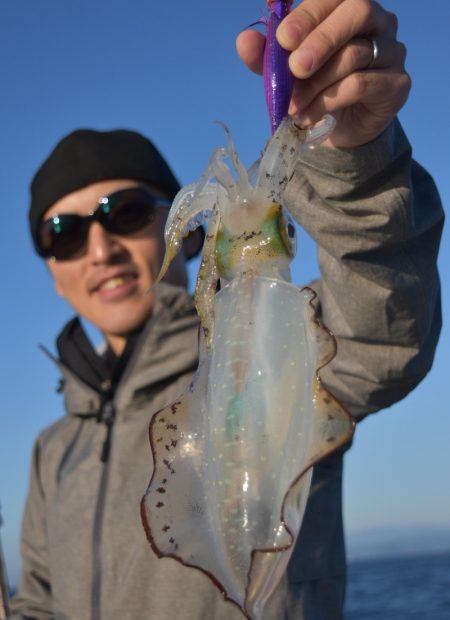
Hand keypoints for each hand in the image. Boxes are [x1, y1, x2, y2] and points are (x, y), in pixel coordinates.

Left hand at [236, 0, 410, 147]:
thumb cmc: (315, 88)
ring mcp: (392, 51)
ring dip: (318, 82)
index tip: (283, 39)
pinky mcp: (398, 84)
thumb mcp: (285, 72)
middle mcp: (378, 21)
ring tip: (294, 105)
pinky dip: (328, 101)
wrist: (340, 129)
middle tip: (295, 68)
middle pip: (357, 11)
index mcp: (348, 6)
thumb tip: (244, 40)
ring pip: (356, 54)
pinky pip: (363, 84)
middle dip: (321, 38)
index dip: (309, 13)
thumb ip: (268, 56)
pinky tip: (308, 116)